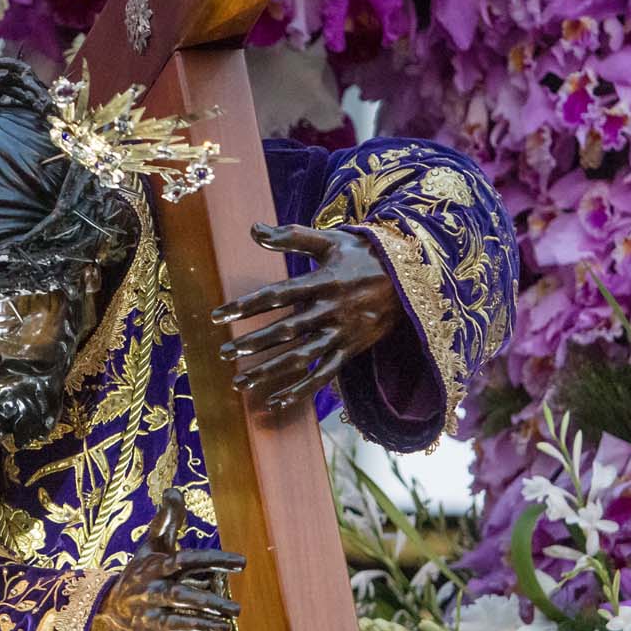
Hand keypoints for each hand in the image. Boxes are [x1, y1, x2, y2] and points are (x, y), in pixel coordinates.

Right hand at [80, 489, 244, 630]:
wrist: (105, 614)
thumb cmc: (139, 576)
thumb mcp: (149, 547)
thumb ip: (167, 520)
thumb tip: (175, 489)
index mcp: (156, 568)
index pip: (186, 560)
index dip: (213, 560)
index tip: (242, 562)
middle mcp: (152, 594)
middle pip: (181, 596)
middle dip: (208, 602)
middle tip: (237, 609)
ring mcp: (149, 620)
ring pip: (176, 624)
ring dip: (200, 627)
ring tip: (225, 629)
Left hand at [212, 223, 401, 411]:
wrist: (411, 277)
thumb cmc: (363, 255)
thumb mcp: (330, 241)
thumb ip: (291, 236)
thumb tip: (254, 229)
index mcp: (324, 281)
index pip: (277, 295)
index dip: (246, 306)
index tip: (218, 316)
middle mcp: (332, 310)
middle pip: (287, 330)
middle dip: (254, 343)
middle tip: (224, 353)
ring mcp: (343, 333)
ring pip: (303, 357)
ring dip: (270, 371)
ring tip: (241, 382)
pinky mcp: (351, 351)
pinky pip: (324, 375)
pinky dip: (301, 391)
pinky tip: (275, 401)